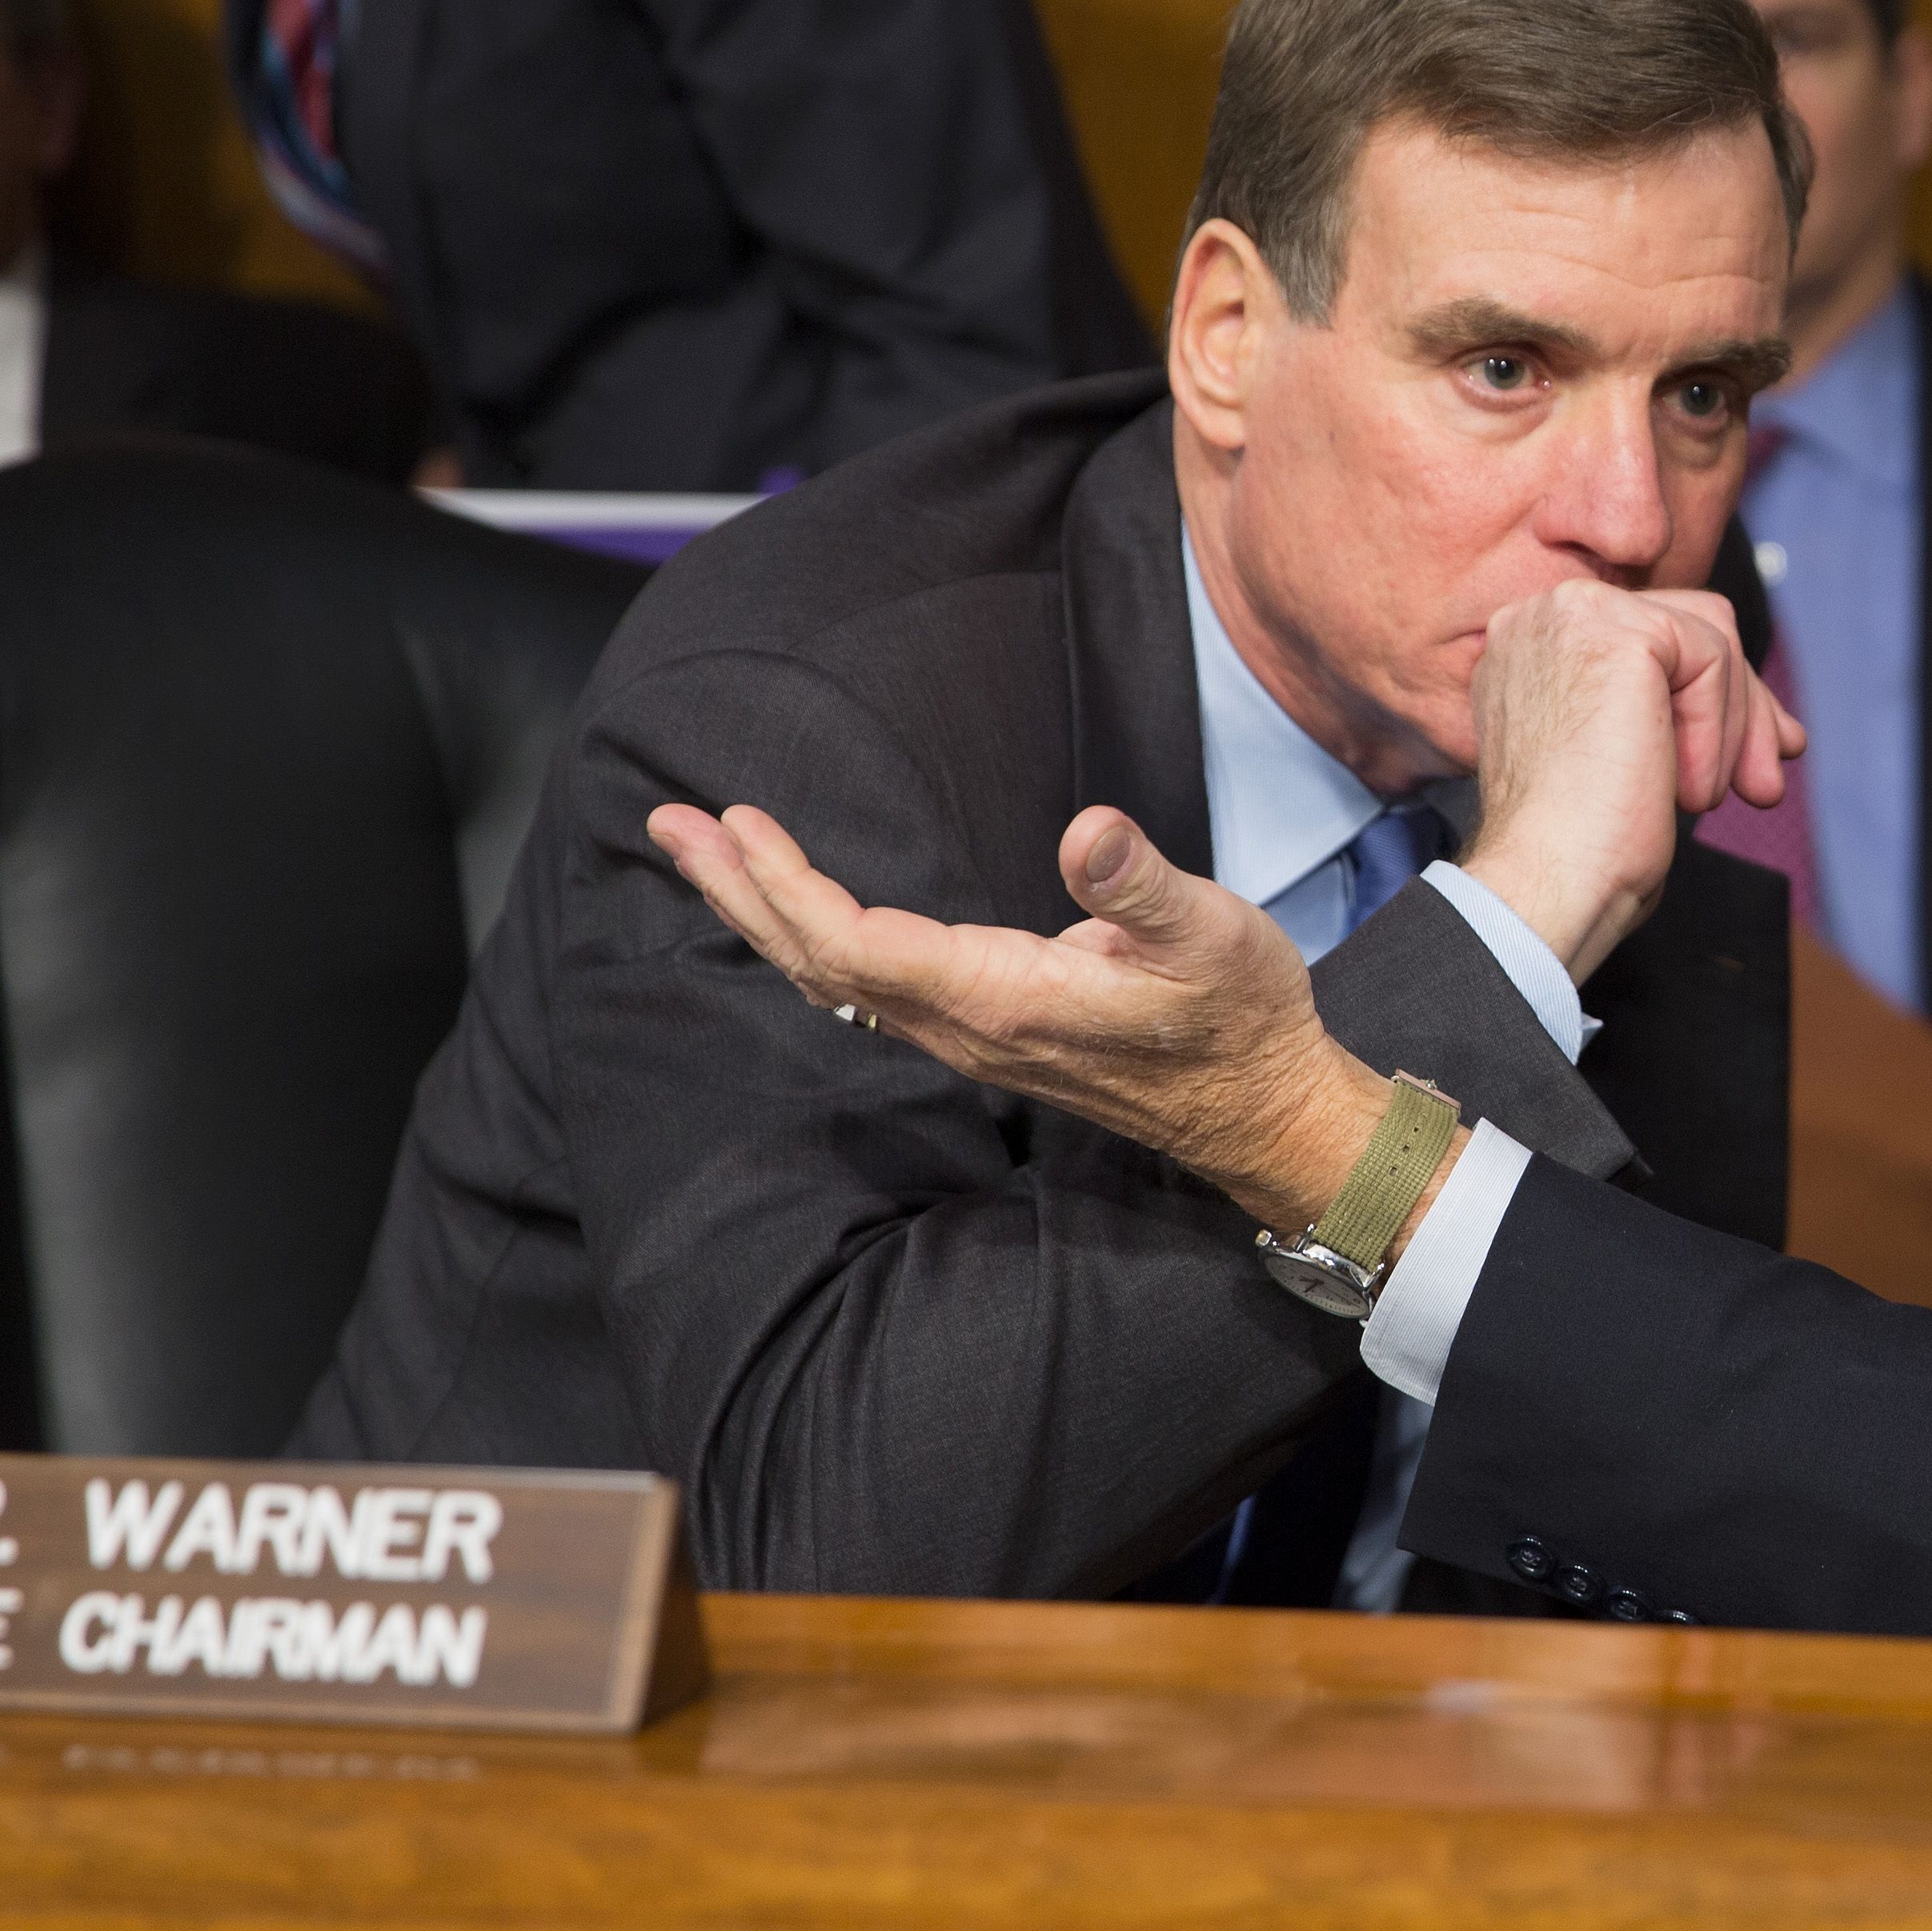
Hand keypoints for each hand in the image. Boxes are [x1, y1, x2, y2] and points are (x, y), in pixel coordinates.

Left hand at [648, 798, 1401, 1234]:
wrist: (1261, 1108)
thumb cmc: (1242, 1019)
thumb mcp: (1214, 935)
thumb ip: (1143, 887)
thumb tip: (1086, 830)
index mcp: (1004, 999)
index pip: (858, 946)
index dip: (789, 887)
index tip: (736, 822)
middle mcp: (968, 1026)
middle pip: (820, 962)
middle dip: (741, 892)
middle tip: (670, 823)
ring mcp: (971, 1035)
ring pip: (835, 976)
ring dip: (766, 913)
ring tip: (712, 852)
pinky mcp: (985, 1030)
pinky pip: (868, 983)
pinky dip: (814, 935)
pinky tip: (794, 910)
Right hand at [1462, 579, 1803, 980]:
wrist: (1548, 882)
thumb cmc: (1581, 847)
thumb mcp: (1633, 761)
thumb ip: (1683, 716)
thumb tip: (1784, 730)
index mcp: (1533, 645)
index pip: (1653, 638)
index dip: (1717, 697)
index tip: (1756, 761)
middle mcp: (1541, 615)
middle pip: (1690, 626)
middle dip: (1743, 708)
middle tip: (1763, 786)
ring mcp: (1573, 613)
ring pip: (1712, 641)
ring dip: (1734, 729)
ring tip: (1706, 800)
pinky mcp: (1617, 630)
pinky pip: (1713, 660)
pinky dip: (1719, 733)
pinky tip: (1689, 791)